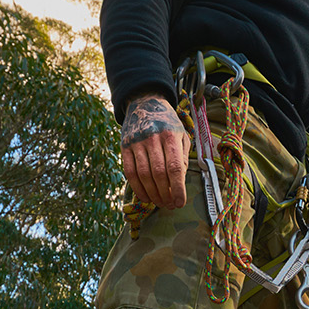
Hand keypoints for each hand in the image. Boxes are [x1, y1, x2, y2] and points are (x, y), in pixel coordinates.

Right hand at [121, 93, 189, 209]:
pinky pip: (130, 172)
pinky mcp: (125, 147)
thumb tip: (180, 183)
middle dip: (165, 194)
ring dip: (152, 194)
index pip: (175, 167)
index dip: (177, 188)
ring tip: (160, 203)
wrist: (145, 103)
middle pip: (159, 173)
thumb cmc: (168, 124)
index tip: (180, 203)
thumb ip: (183, 158)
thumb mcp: (181, 136)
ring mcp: (137, 142)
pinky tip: (145, 196)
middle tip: (170, 206)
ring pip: (143, 175)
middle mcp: (153, 138)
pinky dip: (137, 188)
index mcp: (170, 136)